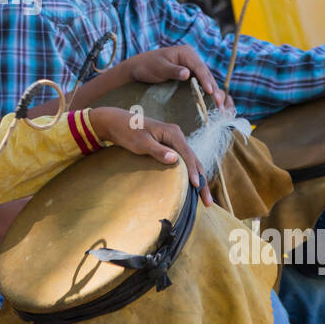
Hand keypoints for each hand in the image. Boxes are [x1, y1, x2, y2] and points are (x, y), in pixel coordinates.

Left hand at [88, 107, 211, 204]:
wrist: (116, 122)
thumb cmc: (127, 131)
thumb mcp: (141, 142)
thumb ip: (157, 151)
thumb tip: (175, 159)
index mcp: (173, 133)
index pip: (188, 155)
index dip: (193, 172)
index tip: (196, 186)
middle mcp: (177, 136)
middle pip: (194, 160)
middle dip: (201, 181)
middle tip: (207, 201)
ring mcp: (174, 141)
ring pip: (191, 162)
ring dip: (198, 179)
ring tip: (204, 199)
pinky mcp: (169, 146)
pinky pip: (184, 161)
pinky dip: (189, 174)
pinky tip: (192, 187)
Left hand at [125, 46, 230, 109]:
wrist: (138, 68)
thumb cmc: (146, 66)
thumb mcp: (159, 68)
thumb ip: (173, 70)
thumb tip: (187, 73)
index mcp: (187, 53)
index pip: (199, 68)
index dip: (206, 80)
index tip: (210, 92)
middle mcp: (192, 59)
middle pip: (206, 75)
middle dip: (214, 90)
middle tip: (220, 104)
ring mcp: (192, 67)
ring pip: (207, 81)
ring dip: (214, 93)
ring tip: (221, 108)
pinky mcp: (190, 76)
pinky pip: (202, 84)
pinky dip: (208, 94)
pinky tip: (213, 104)